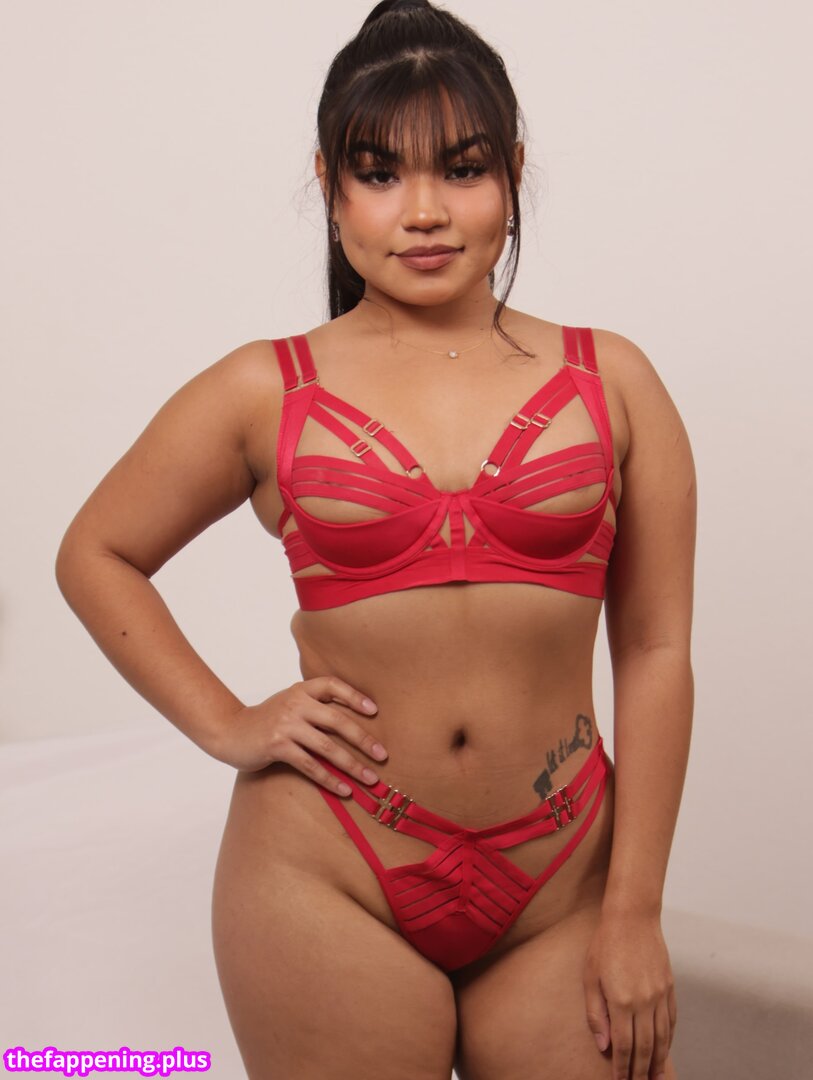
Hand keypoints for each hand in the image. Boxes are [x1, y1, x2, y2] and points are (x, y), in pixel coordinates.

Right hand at [208, 675, 386, 794]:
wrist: (229, 731)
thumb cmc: (266, 719)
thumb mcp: (289, 703)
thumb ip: (314, 705)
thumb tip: (351, 720)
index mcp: (300, 690)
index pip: (332, 685)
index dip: (355, 696)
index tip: (374, 711)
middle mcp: (295, 704)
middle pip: (337, 720)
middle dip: (363, 739)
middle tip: (383, 755)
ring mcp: (286, 725)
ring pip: (327, 747)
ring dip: (352, 765)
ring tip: (369, 779)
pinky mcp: (277, 746)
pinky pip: (310, 765)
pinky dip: (329, 779)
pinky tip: (343, 790)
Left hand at [583, 910, 676, 1079]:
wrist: (633, 917)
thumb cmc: (605, 944)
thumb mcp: (590, 977)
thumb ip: (597, 1013)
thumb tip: (604, 1045)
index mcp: (622, 1001)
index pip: (625, 1046)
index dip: (624, 1068)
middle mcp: (644, 1002)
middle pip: (645, 1047)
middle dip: (641, 1071)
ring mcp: (660, 995)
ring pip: (662, 1038)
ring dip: (658, 1061)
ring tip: (655, 1078)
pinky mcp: (670, 987)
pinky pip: (671, 1021)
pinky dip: (668, 1040)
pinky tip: (664, 1049)